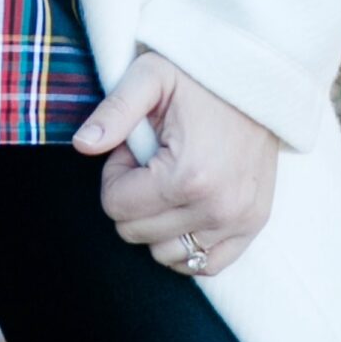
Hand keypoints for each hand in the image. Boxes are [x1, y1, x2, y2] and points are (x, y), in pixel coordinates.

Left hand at [73, 52, 277, 281]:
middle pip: (136, 233)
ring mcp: (239, 221)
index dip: (115, 176)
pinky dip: (186, 245)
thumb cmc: (200, 76)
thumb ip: (114, 111)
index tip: (134, 150)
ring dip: (158, 222)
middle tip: (153, 160)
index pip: (116, 207)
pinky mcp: (253, 225)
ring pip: (165, 254)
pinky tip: (186, 210)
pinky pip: (206, 265)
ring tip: (172, 180)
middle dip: (134, 198)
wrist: (259, 76)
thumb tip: (81, 144)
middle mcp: (217, 207)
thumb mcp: (151, 77)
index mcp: (188, 175)